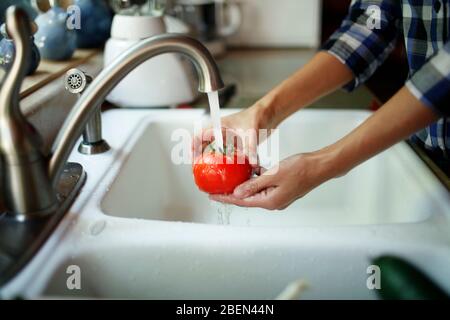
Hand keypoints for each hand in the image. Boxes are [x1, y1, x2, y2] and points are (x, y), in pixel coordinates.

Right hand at [192, 102, 275, 165]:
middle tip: (198, 170)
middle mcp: (222, 133)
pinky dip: (226, 163)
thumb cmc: (257, 116)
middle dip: (200, 158)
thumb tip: (251, 163)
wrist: (268, 114)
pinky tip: (228, 172)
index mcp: (219, 126)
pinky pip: (228, 156)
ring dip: (211, 161)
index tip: (192, 158)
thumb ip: (250, 148)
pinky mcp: (236, 145)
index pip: (200, 135)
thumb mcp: (252, 133)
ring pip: (215, 152)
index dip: (193, 146)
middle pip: (205, 146)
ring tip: (209, 173)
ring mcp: (228, 139)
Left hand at [210, 152, 333, 209]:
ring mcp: (277, 196)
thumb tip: (237, 193)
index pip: (241, 201)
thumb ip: (253, 185)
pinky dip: (257, 178)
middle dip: (232, 191)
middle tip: (216, 186)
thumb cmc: (300, 169)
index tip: (212, 195)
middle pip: (246, 197)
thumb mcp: (273, 175)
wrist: (319, 167)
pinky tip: (250, 169)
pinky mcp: (281, 189)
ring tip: (230, 176)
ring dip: (244, 183)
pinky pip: (264, 185)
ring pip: (255, 190)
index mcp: (269, 201)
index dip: (225, 197)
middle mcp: (272, 202)